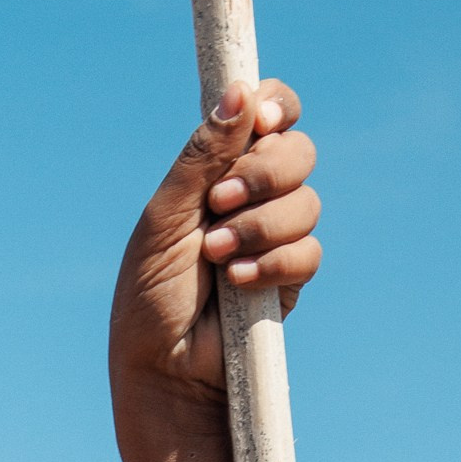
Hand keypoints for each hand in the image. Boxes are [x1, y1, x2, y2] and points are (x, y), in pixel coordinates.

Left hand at [109, 80, 319, 452]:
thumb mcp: (165, 218)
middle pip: (299, 150)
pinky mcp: (290, 279)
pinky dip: (273, 264)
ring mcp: (275, 237)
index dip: (274, 108)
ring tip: (217, 255)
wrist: (164, 369)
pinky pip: (309, 252)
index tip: (260, 122)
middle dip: (266, 172)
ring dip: (260, 225)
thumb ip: (201, 157)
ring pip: (308, 202)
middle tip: (220, 203)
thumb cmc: (151, 295)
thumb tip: (239, 93)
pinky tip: (237, 283)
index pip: (268, 113)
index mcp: (219, 169)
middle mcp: (253, 196)